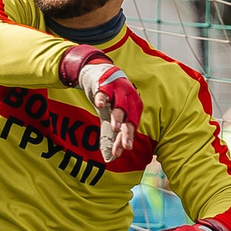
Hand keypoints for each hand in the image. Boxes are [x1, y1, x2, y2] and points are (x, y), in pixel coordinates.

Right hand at [59, 46, 142, 165]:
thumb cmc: (108, 97)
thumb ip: (110, 135)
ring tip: (115, 127)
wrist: (97, 72)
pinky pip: (103, 91)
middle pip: (129, 118)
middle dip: (127, 132)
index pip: (131, 126)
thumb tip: (110, 158)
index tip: (122, 151)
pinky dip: (102, 97)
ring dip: (118, 116)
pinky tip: (100, 104)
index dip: (126, 139)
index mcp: (132, 107)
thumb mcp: (109, 116)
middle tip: (126, 145)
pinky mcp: (104, 83)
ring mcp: (117, 91)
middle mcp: (127, 99)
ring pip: (119, 105)